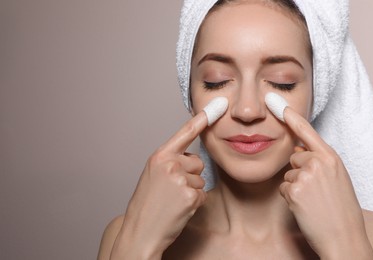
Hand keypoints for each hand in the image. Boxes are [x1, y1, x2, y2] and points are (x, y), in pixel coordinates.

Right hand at [111, 111, 208, 258]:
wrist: (141, 231)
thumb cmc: (146, 204)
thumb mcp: (153, 175)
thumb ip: (169, 161)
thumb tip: (190, 158)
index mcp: (159, 157)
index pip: (184, 134)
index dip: (201, 119)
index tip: (216, 106)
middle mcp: (170, 164)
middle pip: (197, 162)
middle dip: (190, 175)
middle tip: (171, 190)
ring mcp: (180, 180)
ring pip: (200, 180)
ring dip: (191, 190)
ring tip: (172, 200)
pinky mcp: (190, 196)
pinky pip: (202, 194)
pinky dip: (194, 203)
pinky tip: (179, 208)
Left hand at [279, 107, 372, 258]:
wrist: (343, 236)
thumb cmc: (341, 209)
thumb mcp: (337, 178)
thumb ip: (319, 161)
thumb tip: (297, 152)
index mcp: (331, 158)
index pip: (308, 132)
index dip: (291, 118)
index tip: (277, 104)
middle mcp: (317, 163)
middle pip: (294, 158)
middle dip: (299, 171)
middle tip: (315, 190)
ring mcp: (304, 176)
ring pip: (287, 174)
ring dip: (294, 186)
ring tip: (312, 200)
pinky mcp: (293, 191)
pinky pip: (283, 188)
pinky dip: (290, 198)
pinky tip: (304, 207)